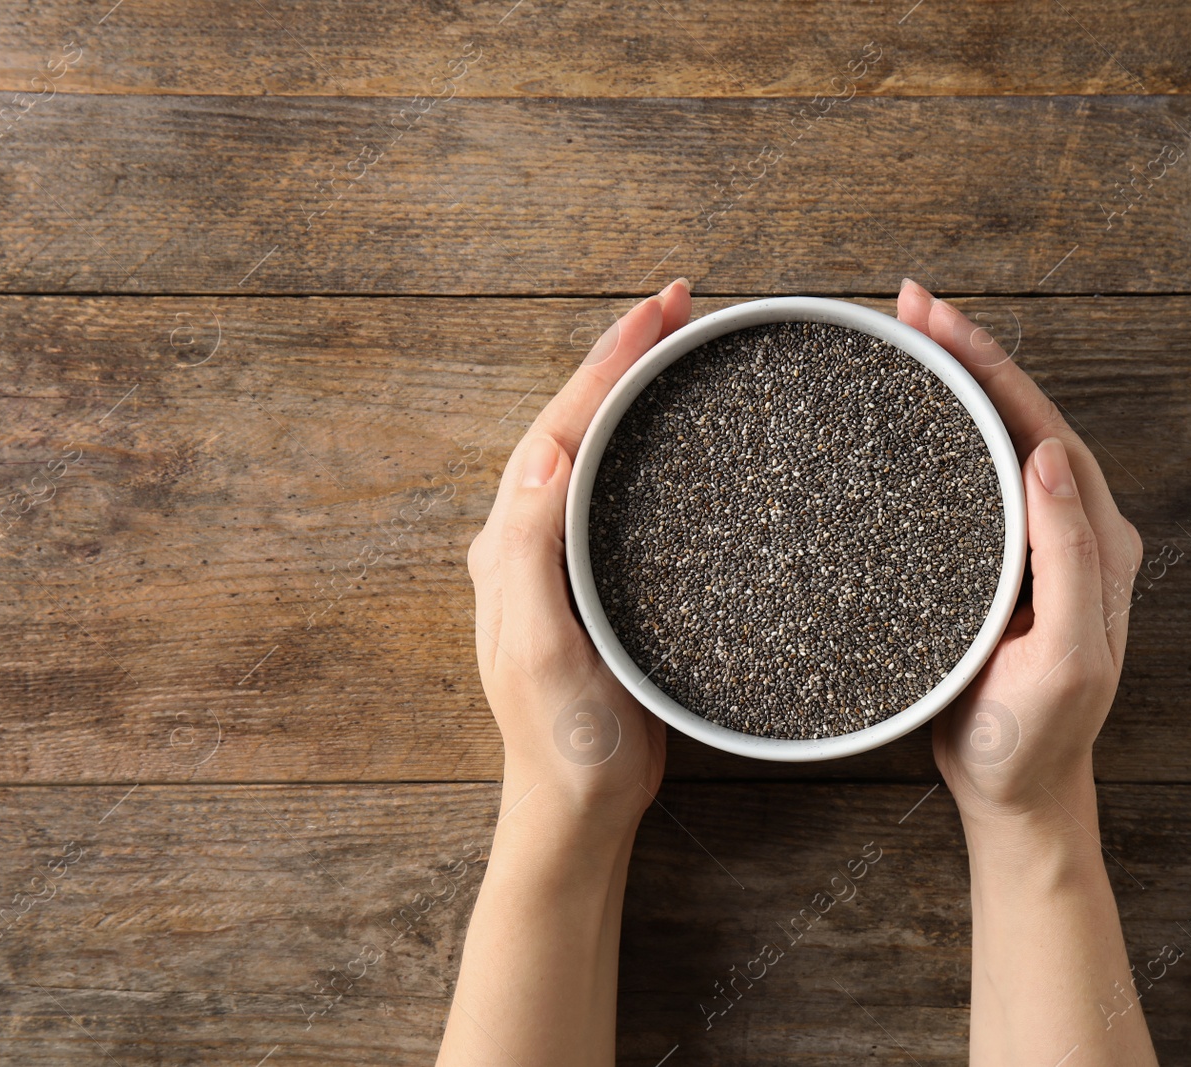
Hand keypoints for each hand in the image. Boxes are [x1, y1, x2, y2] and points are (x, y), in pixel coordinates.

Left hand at [465, 278, 692, 842]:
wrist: (579, 811)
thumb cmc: (561, 741)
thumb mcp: (539, 647)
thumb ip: (529, 552)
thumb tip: (545, 453)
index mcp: (512, 545)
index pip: (561, 427)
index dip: (607, 362)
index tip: (656, 311)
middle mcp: (531, 542)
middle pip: (577, 424)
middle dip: (621, 358)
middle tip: (676, 308)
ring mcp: (565, 563)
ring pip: (597, 453)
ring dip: (633, 395)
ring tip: (678, 350)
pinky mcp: (601, 587)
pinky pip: (619, 495)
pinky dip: (647, 450)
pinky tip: (678, 442)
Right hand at [896, 279, 1143, 830]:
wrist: (1016, 792)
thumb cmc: (1038, 738)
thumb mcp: (1067, 658)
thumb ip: (1069, 560)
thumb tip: (1047, 456)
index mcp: (1098, 543)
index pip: (1045, 429)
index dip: (993, 368)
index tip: (940, 321)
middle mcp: (1074, 530)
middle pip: (1020, 418)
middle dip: (969, 355)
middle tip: (909, 307)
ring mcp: (1036, 544)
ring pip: (996, 441)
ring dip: (954, 384)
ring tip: (903, 338)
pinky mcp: (1001, 563)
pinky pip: (973, 480)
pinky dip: (942, 434)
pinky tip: (907, 414)